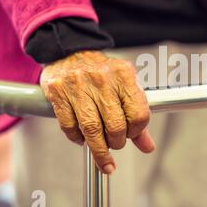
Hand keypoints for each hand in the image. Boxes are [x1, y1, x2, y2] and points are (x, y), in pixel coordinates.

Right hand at [40, 51, 154, 174]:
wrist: (69, 51)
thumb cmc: (102, 74)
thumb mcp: (124, 87)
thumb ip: (137, 116)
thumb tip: (147, 147)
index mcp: (124, 75)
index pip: (138, 114)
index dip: (137, 130)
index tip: (132, 133)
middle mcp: (102, 79)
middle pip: (115, 126)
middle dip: (117, 142)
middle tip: (115, 143)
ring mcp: (78, 85)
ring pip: (92, 130)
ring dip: (99, 149)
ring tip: (103, 155)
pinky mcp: (58, 92)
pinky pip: (70, 126)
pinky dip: (78, 139)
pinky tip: (82, 138)